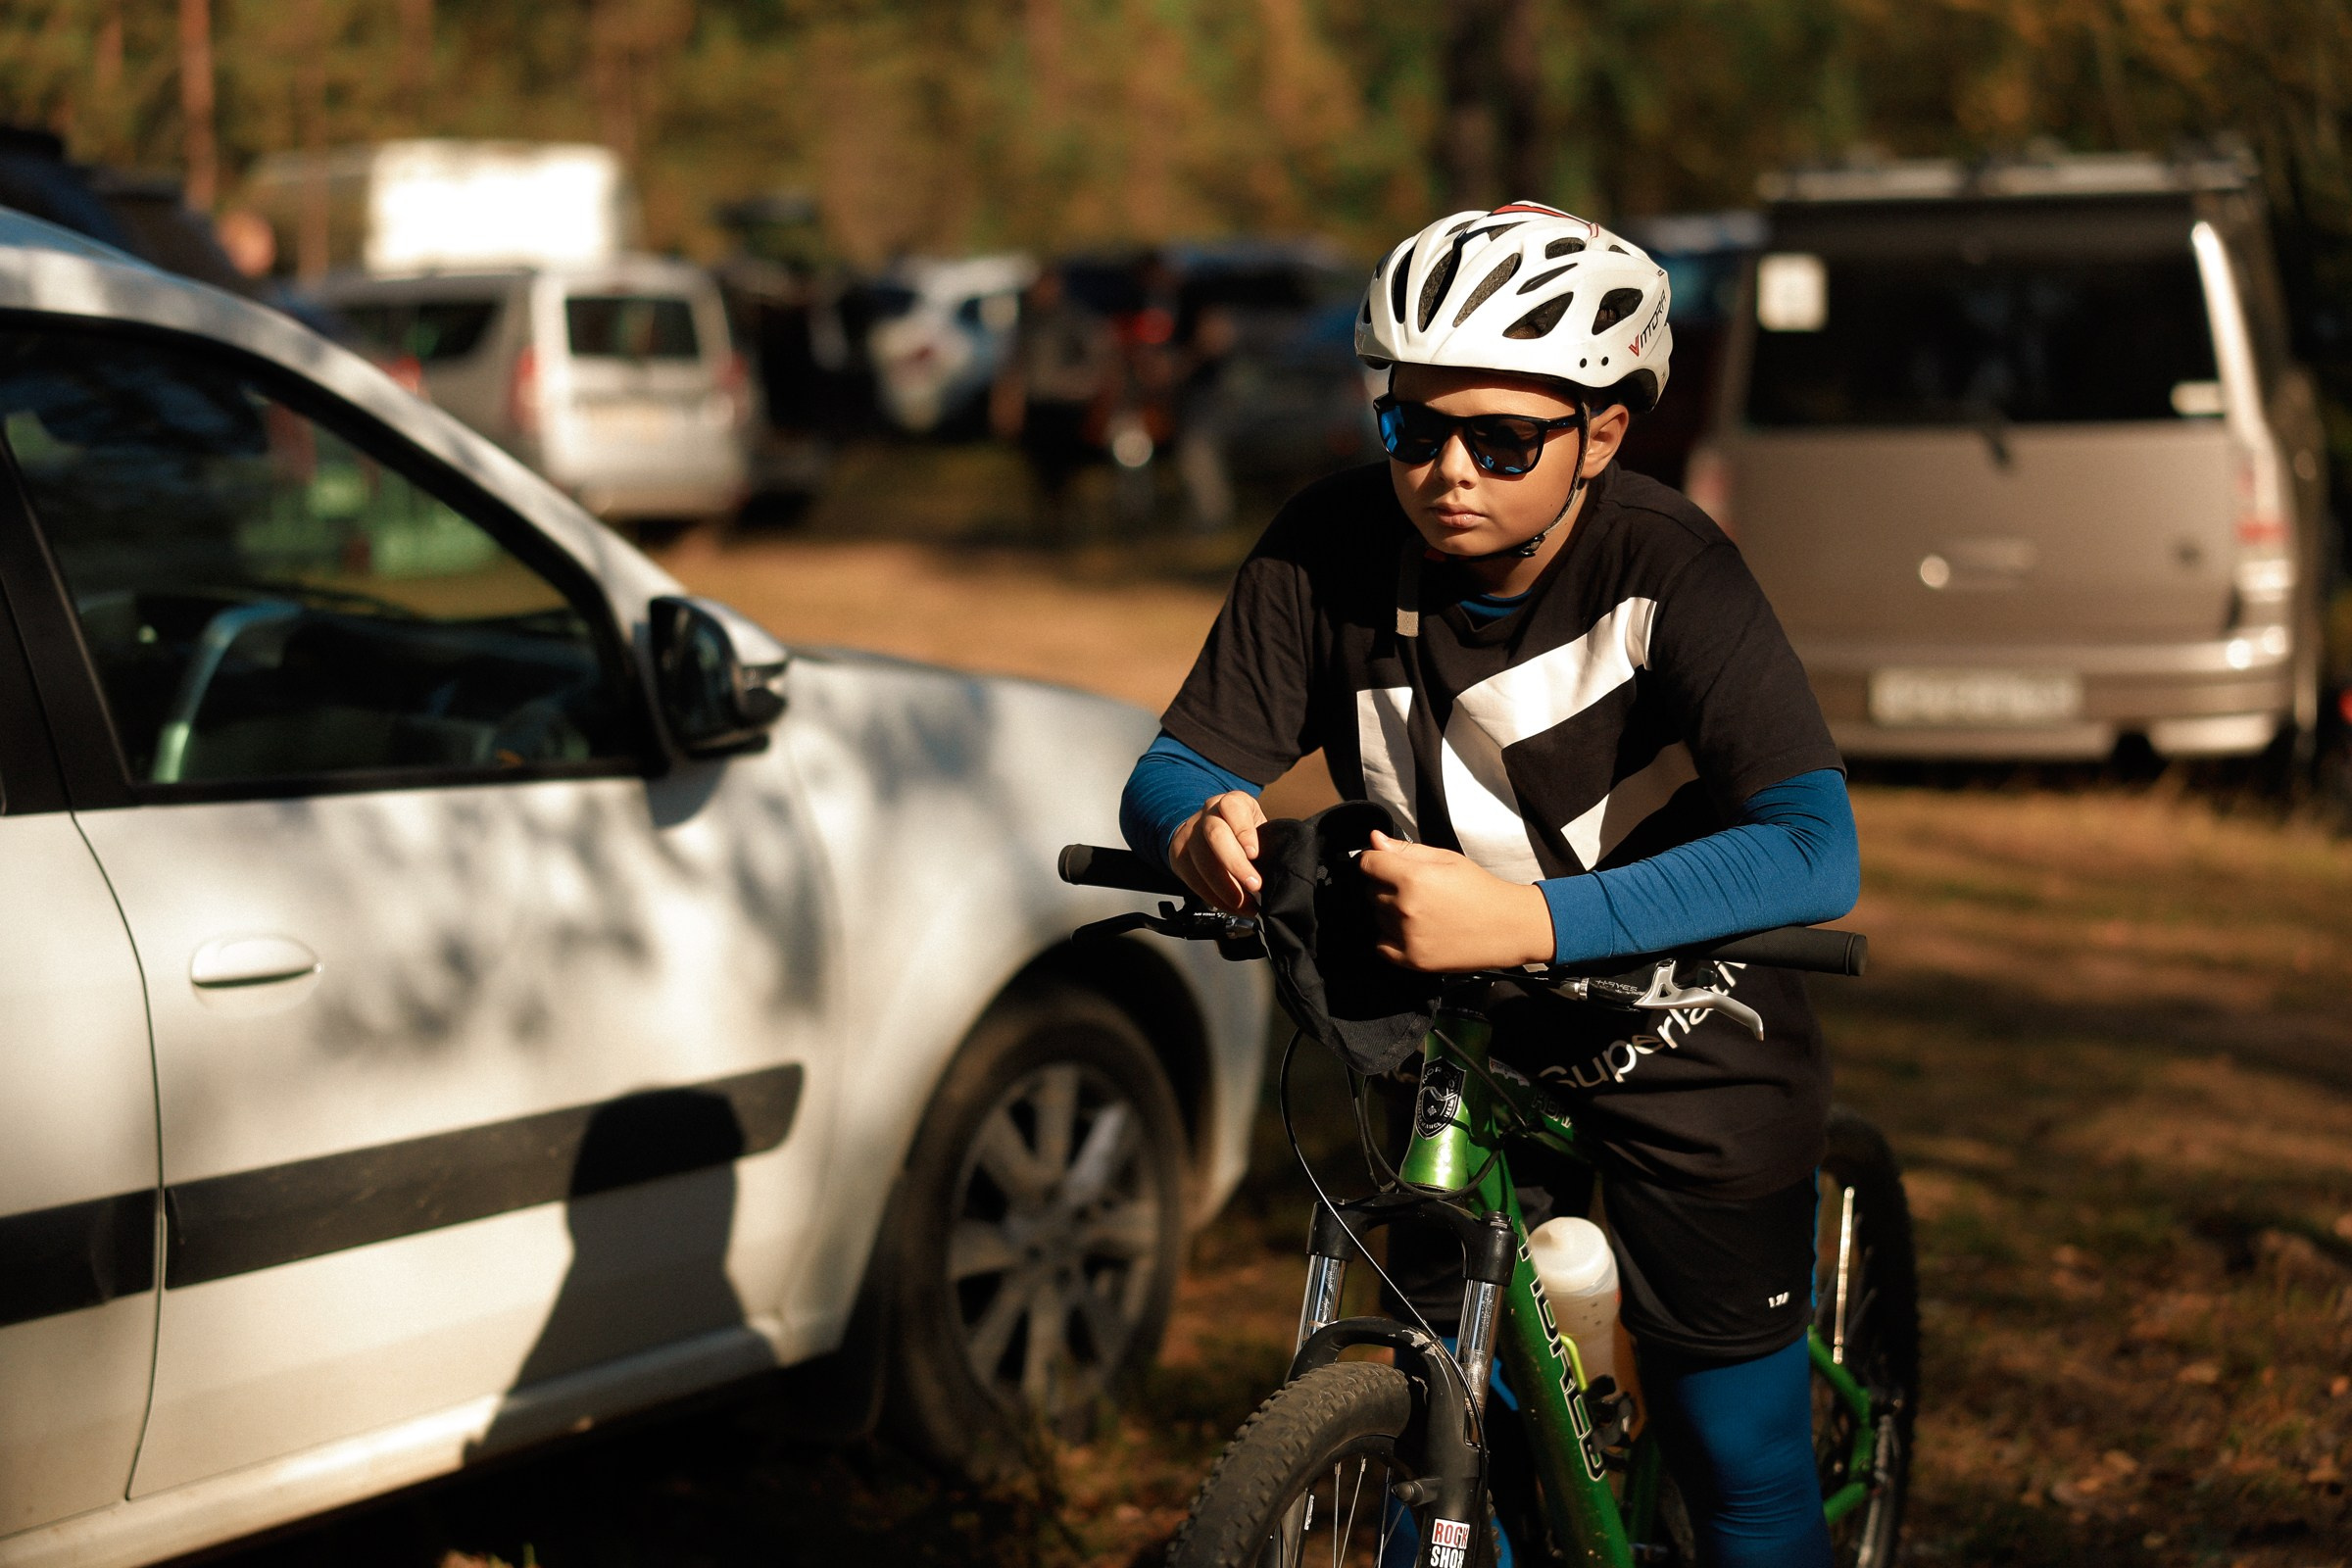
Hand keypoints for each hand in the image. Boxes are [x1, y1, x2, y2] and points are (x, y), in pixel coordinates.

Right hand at [1169, 792, 1268, 913]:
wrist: (1207, 830)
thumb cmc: (1243, 833)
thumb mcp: (1258, 828)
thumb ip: (1264, 842)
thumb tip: (1275, 872)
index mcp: (1232, 803)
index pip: (1233, 807)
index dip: (1243, 830)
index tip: (1254, 854)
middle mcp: (1208, 814)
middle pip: (1215, 835)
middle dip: (1235, 864)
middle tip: (1254, 885)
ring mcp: (1189, 833)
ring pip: (1202, 860)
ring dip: (1225, 888)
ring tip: (1245, 904)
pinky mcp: (1178, 854)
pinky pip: (1192, 879)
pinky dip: (1213, 897)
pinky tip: (1229, 905)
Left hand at [1358, 831, 1553, 971]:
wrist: (1508, 927)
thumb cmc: (1480, 889)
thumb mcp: (1446, 859)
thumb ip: (1406, 850)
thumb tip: (1374, 839)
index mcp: (1413, 878)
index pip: (1367, 863)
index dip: (1374, 860)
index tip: (1384, 864)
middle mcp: (1405, 908)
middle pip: (1370, 891)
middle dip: (1386, 886)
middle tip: (1415, 889)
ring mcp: (1407, 936)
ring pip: (1376, 917)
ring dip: (1389, 912)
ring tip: (1421, 910)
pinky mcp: (1412, 960)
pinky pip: (1380, 944)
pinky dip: (1390, 936)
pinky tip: (1412, 930)